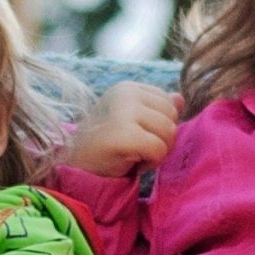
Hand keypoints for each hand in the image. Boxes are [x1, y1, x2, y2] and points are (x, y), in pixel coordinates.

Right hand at [61, 80, 180, 175]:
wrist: (74, 167)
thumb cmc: (104, 146)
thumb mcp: (131, 121)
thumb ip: (155, 108)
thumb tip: (180, 98)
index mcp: (127, 87)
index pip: (169, 103)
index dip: (158, 125)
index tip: (135, 136)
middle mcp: (125, 93)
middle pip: (172, 117)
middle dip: (161, 139)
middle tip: (135, 149)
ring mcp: (123, 111)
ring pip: (169, 132)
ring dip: (156, 152)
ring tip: (132, 155)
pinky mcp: (123, 133)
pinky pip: (159, 149)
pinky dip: (150, 163)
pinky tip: (131, 162)